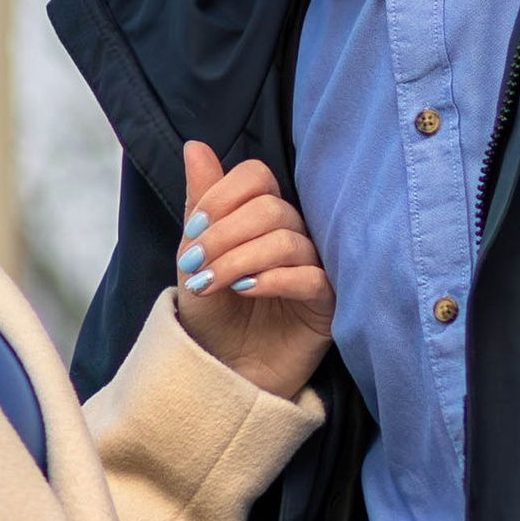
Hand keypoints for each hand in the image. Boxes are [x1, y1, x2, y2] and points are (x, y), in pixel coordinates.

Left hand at [172, 142, 332, 399]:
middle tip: (196, 265)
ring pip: (287, 240)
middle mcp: (292, 235)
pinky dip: (274, 279)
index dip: (222, 196)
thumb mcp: (195, 259)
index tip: (192, 231)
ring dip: (241, 259)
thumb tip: (195, 147)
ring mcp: (314, 267)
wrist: (222, 374)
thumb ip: (200, 204)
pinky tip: (247, 291)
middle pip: (271, 208)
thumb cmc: (213, 317)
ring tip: (214, 284)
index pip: (256, 177)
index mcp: (261, 218)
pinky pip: (311, 277)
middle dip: (225, 234)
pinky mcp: (328, 302)